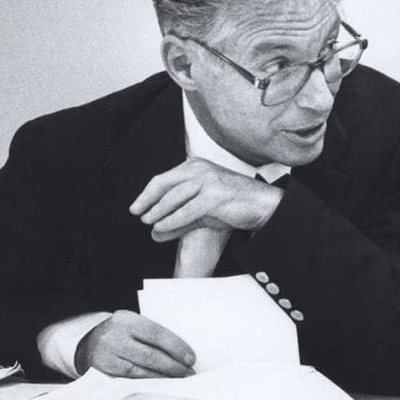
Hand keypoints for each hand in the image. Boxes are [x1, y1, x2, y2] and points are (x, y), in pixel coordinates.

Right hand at [75, 310, 195, 377]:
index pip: (156, 333)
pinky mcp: (103, 371)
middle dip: (173, 367)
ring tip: (178, 380)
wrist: (90, 342)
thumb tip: (184, 351)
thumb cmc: (123, 332)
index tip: (191, 359)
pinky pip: (129, 379)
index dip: (176, 347)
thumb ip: (153, 333)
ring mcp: (106, 355)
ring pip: (140, 370)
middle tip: (189, 373)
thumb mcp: (134, 324)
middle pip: (149, 355)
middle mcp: (114, 336)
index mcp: (126, 319)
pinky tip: (160, 384)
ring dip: (163, 378)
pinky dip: (147, 382)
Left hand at [129, 158, 282, 241]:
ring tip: (149, 223)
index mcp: (196, 166)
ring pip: (173, 197)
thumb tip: (155, 234)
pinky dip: (172, 221)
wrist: (262, 206)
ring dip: (158, 212)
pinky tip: (162, 229)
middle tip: (137, 214)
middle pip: (164, 184)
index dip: (147, 193)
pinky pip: (186, 210)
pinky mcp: (214, 196)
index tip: (136, 207)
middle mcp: (200, 169)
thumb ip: (179, 220)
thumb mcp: (202, 212)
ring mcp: (207, 181)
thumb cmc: (234, 205)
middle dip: (147, 200)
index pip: (164, 179)